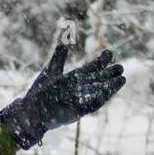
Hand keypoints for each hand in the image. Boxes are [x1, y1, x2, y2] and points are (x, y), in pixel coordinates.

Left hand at [0, 45, 124, 148]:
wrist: (31, 110)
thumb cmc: (40, 92)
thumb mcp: (51, 72)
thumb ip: (59, 58)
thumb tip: (64, 43)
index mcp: (74, 79)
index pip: (91, 68)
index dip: (100, 61)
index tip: (109, 53)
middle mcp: (79, 89)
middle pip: (98, 80)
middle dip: (109, 74)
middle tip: (121, 67)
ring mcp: (79, 100)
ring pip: (99, 92)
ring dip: (110, 86)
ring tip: (122, 79)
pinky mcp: (77, 111)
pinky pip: (92, 104)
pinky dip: (101, 98)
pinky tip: (109, 91)